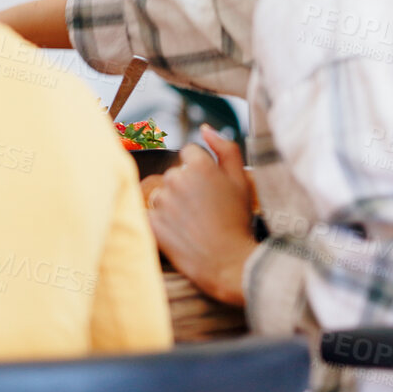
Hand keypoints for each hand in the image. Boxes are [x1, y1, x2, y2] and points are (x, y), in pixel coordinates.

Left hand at [143, 128, 257, 305]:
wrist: (227, 262)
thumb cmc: (237, 221)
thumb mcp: (241, 181)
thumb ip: (226, 149)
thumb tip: (204, 129)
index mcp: (199, 165)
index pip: (189, 153)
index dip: (202, 170)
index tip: (211, 189)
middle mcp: (177, 178)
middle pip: (175, 173)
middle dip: (187, 187)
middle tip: (205, 210)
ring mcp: (161, 200)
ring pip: (162, 193)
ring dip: (173, 204)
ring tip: (193, 223)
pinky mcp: (150, 221)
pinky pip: (151, 213)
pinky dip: (161, 221)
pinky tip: (179, 232)